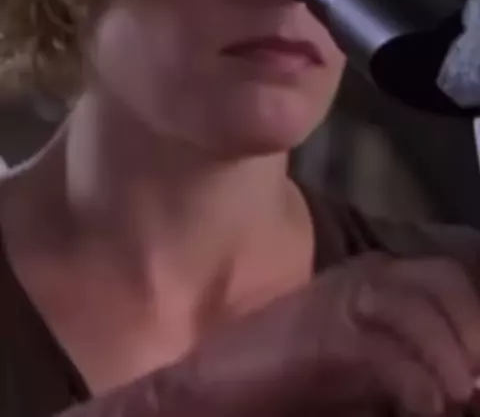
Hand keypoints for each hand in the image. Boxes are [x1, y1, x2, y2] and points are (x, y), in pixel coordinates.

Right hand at [181, 252, 479, 415]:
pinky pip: (385, 349)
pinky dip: (417, 382)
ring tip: (454, 397)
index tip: (478, 371)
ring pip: (418, 307)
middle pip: (443, 280)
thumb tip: (462, 389)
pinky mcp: (322, 334)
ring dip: (449, 358)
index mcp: (372, 277)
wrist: (213, 388)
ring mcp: (339, 299)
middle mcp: (362, 277)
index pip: (446, 277)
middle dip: (470, 330)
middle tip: (472, 385)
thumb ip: (404, 362)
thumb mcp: (359, 365)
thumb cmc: (285, 380)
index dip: (473, 319)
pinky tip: (423, 406)